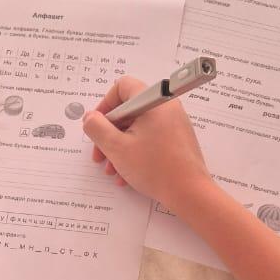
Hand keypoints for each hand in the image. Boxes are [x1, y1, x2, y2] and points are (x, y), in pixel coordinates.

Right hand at [82, 76, 212, 211]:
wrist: (189, 193)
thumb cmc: (156, 169)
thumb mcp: (116, 147)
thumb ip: (97, 128)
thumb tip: (90, 118)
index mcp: (153, 102)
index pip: (123, 87)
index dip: (105, 104)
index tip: (98, 124)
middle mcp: (166, 107)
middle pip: (128, 110)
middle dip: (109, 133)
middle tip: (100, 153)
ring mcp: (173, 123)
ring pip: (137, 128)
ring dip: (119, 146)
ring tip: (111, 169)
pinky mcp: (176, 139)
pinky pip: (149, 138)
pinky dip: (134, 151)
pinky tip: (126, 173)